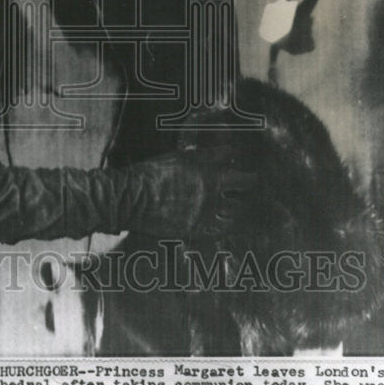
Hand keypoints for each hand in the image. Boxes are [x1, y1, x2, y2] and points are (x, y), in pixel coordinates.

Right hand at [116, 151, 264, 239]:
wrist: (130, 198)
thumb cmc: (149, 174)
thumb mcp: (176, 157)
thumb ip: (199, 157)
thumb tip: (218, 155)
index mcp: (203, 163)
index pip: (233, 154)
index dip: (240, 155)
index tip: (242, 158)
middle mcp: (211, 185)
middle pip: (246, 182)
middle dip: (251, 181)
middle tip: (253, 183)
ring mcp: (207, 208)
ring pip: (239, 209)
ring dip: (244, 206)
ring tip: (246, 206)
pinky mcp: (198, 228)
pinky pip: (223, 229)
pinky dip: (231, 226)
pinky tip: (234, 225)